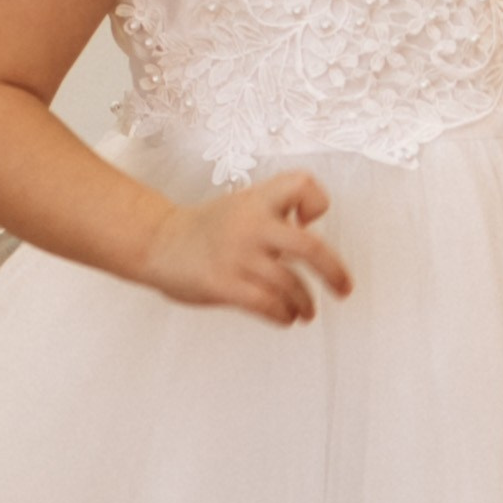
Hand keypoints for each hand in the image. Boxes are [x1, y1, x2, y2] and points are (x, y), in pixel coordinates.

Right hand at [137, 171, 352, 326]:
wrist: (157, 242)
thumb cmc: (207, 227)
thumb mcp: (243, 205)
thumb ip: (276, 213)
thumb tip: (309, 235)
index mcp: (258, 200)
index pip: (302, 184)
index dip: (316, 201)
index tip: (309, 220)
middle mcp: (251, 224)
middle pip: (309, 247)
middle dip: (333, 271)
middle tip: (344, 288)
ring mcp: (237, 255)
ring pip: (290, 284)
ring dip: (305, 303)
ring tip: (307, 311)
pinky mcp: (223, 284)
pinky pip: (267, 304)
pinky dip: (283, 315)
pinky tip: (285, 317)